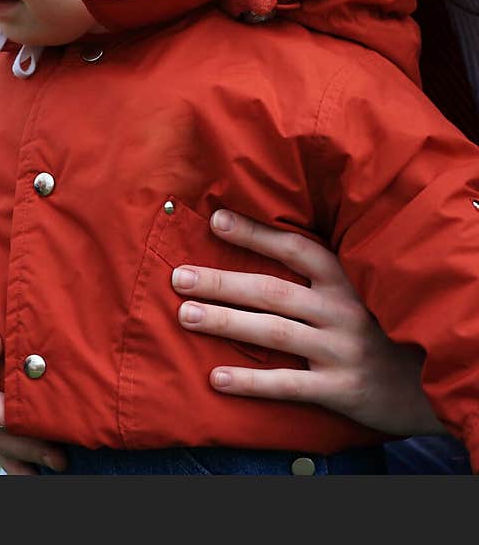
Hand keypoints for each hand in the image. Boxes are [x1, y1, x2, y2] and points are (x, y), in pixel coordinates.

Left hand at [172, 209, 444, 435]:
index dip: (254, 233)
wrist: (429, 382)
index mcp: (345, 279)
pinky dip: (251, 382)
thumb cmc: (380, 327)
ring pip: (273, 332)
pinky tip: (216, 378)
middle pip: (271, 290)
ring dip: (225, 322)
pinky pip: (289, 384)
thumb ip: (318, 273)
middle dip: (222, 282)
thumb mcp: (359, 290)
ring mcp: (341, 349)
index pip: (294, 248)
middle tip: (178, 277)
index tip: (214, 220)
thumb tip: (263, 243)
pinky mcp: (342, 388)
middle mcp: (341, 309)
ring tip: (185, 316)